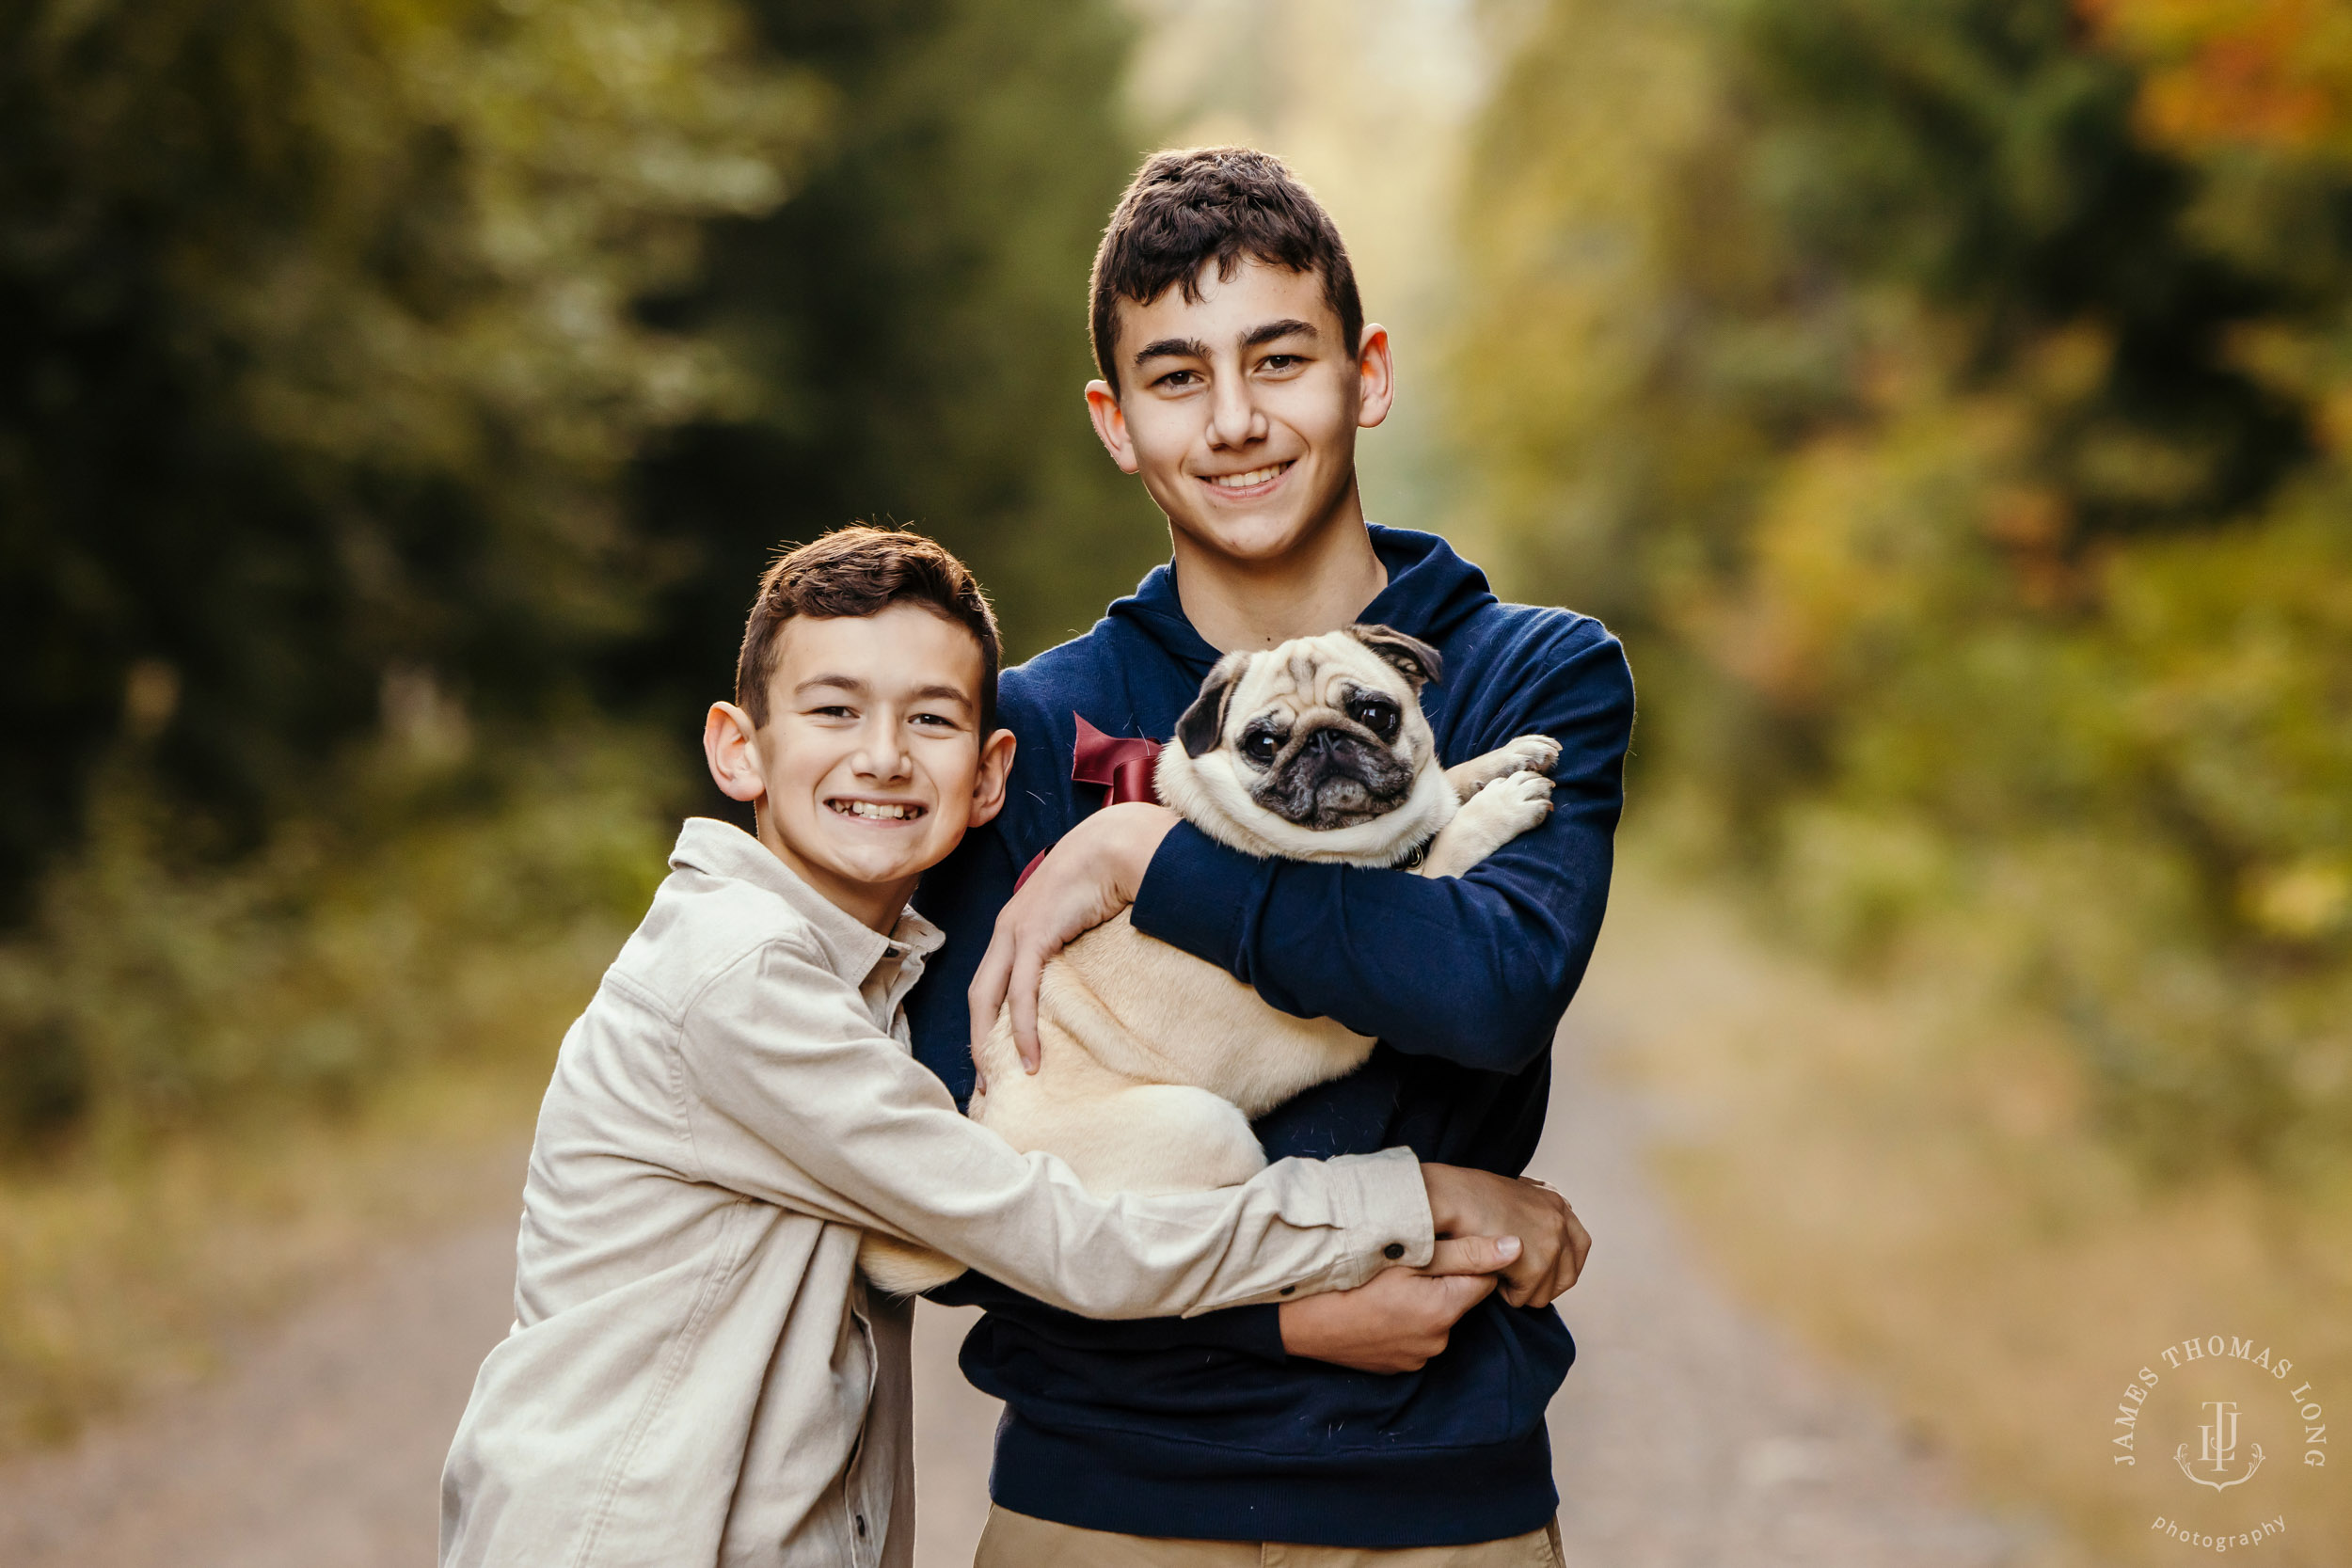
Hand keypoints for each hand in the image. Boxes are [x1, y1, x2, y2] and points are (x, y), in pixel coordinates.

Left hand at [968, 802, 1178, 1078]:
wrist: (1116, 845)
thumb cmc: (1107, 876)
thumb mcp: (1083, 918)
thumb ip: (1074, 944)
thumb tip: (1088, 975)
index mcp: (1015, 925)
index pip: (989, 980)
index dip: (987, 1020)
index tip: (995, 1057)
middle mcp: (1007, 929)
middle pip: (978, 995)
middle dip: (977, 1041)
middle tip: (987, 1083)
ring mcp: (1016, 931)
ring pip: (990, 998)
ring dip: (993, 1043)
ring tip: (1003, 1080)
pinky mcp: (1033, 935)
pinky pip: (1021, 993)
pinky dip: (1023, 1028)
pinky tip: (1032, 1056)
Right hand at [1277, 1234, 1520, 1372]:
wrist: (1300, 1323)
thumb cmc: (1350, 1280)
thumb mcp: (1407, 1256)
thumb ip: (1465, 1252)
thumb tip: (1516, 1248)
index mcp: (1445, 1309)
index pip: (1485, 1278)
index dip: (1468, 1258)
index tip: (1443, 1246)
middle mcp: (1439, 1341)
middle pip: (1460, 1299)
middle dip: (1444, 1280)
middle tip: (1407, 1263)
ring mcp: (1418, 1358)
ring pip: (1437, 1318)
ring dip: (1424, 1301)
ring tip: (1387, 1286)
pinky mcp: (1398, 1367)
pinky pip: (1416, 1337)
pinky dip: (1405, 1321)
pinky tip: (1379, 1307)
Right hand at [1419, 1163, 1590, 1308]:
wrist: (1451, 1197)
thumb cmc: (1468, 1195)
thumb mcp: (1513, 1193)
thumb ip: (1533, 1211)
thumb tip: (1537, 1229)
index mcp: (1557, 1204)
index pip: (1580, 1246)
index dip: (1562, 1265)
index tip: (1542, 1274)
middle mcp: (1560, 1223)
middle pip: (1568, 1275)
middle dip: (1543, 1285)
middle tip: (1516, 1282)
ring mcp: (1551, 1244)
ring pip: (1544, 1293)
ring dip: (1520, 1289)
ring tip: (1497, 1273)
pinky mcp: (1534, 1266)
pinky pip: (1522, 1298)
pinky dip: (1504, 1293)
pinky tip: (1489, 1275)